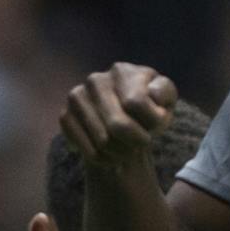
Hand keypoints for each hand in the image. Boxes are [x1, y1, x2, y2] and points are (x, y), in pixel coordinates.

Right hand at [61, 63, 177, 168]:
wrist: (123, 123)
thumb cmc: (148, 110)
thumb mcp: (165, 99)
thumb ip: (165, 93)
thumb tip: (151, 93)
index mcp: (121, 71)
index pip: (135, 103)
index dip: (152, 122)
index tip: (156, 126)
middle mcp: (96, 80)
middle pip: (117, 125)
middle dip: (135, 142)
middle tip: (142, 145)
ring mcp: (77, 97)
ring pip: (102, 141)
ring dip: (121, 153)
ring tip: (127, 151)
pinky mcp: (65, 116)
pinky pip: (87, 149)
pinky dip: (103, 159)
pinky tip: (110, 155)